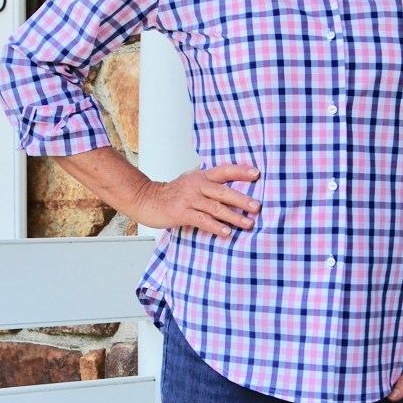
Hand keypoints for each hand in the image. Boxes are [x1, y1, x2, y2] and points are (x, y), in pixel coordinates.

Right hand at [134, 163, 260, 236]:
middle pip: (223, 191)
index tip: (257, 174)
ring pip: (215, 207)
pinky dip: (215, 226)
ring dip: (233, 216)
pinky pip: (202, 220)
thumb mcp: (190, 181)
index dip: (241, 171)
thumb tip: (233, 182)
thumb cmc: (171, 194)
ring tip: (248, 223)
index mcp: (201, 176)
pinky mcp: (181, 213)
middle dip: (242, 199)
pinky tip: (226, 232)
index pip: (224, 170)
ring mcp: (188, 199)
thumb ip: (209, 181)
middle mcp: (196, 185)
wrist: (145, 199)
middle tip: (257, 207)